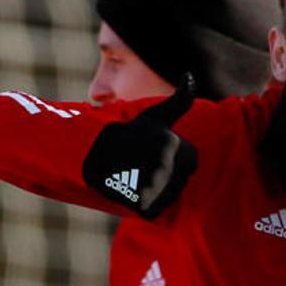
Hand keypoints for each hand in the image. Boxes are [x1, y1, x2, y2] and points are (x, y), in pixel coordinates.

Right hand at [83, 74, 196, 217]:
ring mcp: (156, 186)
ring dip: (158, 191)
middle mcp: (167, 166)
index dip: (175, 159)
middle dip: (168, 175)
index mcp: (175, 146)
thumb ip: (180, 98)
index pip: (191, 163)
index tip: (156, 152)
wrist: (93, 154)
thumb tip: (190, 75)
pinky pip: (155, 210)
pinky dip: (146, 206)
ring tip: (139, 177)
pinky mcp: (145, 205)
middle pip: (181, 180)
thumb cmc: (130, 133)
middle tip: (145, 165)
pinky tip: (134, 191)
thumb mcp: (156, 114)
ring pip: (169, 196)